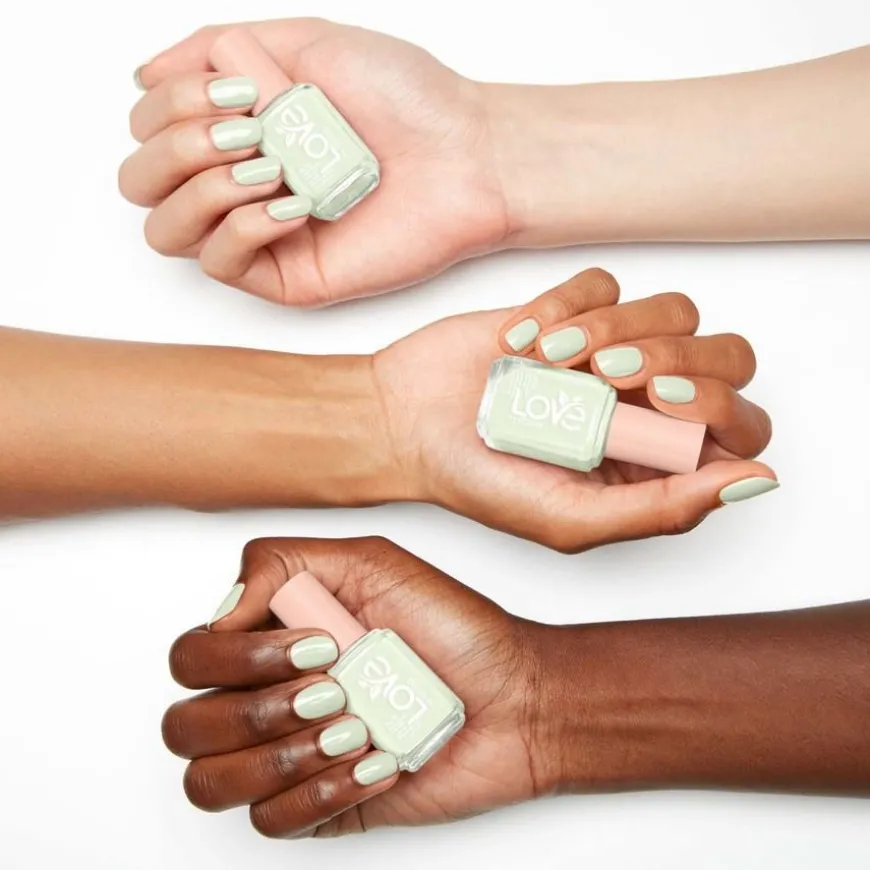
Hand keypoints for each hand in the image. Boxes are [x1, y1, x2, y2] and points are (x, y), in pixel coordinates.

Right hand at [121, 19, 507, 306]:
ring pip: (166, 230)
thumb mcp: (302, 41)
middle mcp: (237, 185)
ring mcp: (260, 235)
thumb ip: (215, 48)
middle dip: (175, 145)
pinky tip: (291, 203)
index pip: (147, 132)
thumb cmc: (404, 98)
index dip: (171, 106)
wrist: (466, 153)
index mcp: (235, 132)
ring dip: (201, 185)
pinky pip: (222, 263)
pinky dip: (242, 226)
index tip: (242, 90)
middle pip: (139, 183)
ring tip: (270, 164)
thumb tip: (144, 75)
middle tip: (247, 129)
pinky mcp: (289, 276)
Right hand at [163, 537, 540, 836]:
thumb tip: (222, 612)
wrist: (515, 698)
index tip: (320, 642)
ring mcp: (290, 756)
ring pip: (212, 782)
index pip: (192, 657)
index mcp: (272, 639)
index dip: (241, 659)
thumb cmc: (454, 629)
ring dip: (288, 754)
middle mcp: (269, 698)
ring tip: (355, 728)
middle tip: (333, 689)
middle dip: (258, 709)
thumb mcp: (373, 564)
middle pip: (186, 726)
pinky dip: (324, 791)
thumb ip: (284, 564)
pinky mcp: (319, 806)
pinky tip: (374, 762)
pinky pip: (271, 821)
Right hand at [377, 268, 776, 551]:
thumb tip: (754, 481)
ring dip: (612, 329)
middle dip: (678, 358)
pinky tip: (521, 340)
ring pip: (676, 311)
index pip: (743, 425)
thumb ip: (664, 510)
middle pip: (730, 357)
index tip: (655, 404)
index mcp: (658, 464)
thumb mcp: (571, 520)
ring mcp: (614, 353)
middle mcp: (646, 407)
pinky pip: (606, 283)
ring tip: (550, 361)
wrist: (403, 423)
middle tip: (611, 375)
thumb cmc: (480, 481)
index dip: (718, 405)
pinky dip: (564, 305)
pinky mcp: (577, 310)